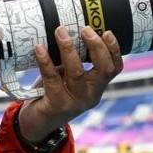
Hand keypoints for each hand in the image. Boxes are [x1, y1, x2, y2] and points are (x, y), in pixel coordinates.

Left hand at [18, 26, 122, 141]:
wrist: (37, 123)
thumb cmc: (52, 93)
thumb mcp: (67, 76)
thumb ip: (72, 60)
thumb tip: (68, 30)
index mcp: (96, 87)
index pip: (115, 68)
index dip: (114, 50)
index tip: (106, 32)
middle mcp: (90, 95)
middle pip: (103, 69)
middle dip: (96, 46)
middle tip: (85, 29)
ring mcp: (75, 102)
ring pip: (77, 72)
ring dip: (69, 49)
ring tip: (60, 32)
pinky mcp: (57, 105)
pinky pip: (52, 78)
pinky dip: (45, 61)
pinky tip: (39, 48)